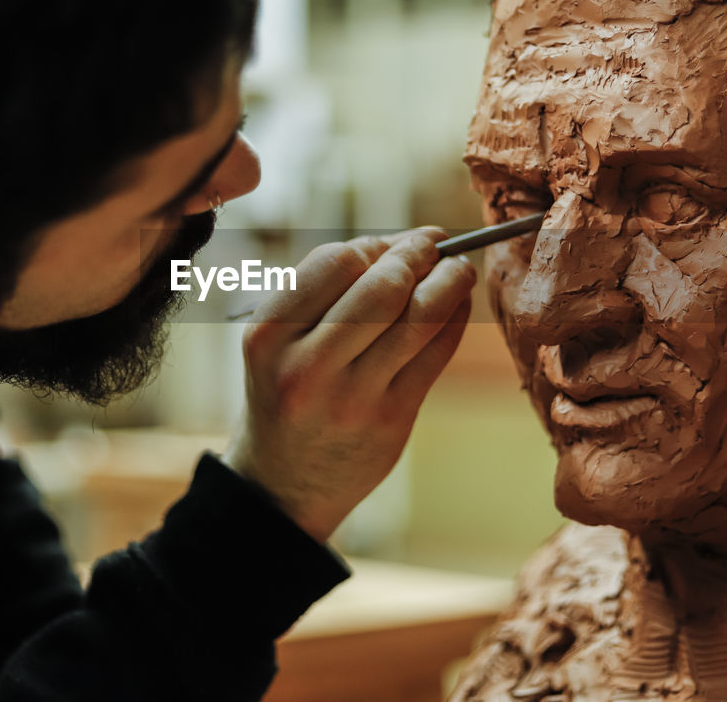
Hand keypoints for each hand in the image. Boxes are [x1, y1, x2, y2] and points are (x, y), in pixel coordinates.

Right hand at [223, 228, 476, 542]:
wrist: (281, 485)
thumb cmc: (286, 393)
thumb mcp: (278, 342)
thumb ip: (328, 290)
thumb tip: (406, 241)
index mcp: (268, 336)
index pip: (333, 262)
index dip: (374, 244)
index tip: (394, 242)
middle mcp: (306, 366)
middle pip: (382, 285)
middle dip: (417, 253)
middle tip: (435, 243)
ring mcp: (352, 397)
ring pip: (419, 316)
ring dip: (450, 278)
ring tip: (458, 267)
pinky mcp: (391, 419)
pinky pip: (437, 351)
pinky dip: (455, 316)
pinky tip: (457, 304)